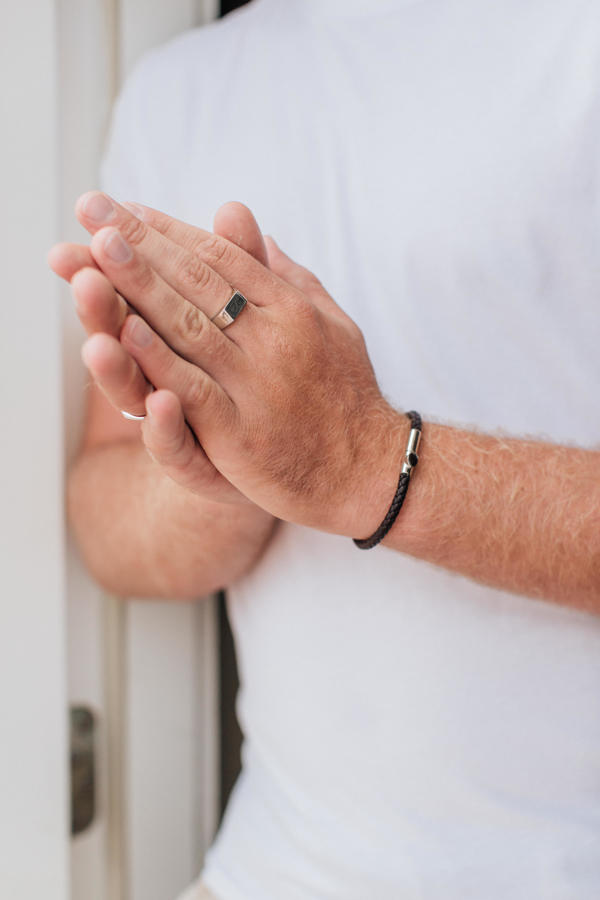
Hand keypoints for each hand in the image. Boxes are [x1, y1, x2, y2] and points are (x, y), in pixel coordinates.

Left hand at [75, 196, 405, 536]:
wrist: (371, 471)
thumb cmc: (346, 395)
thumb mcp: (327, 322)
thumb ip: (281, 273)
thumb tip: (241, 222)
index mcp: (293, 308)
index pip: (222, 257)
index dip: (170, 230)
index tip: (124, 209)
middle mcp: (276, 339)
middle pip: (199, 281)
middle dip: (140, 243)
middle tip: (93, 210)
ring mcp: (258, 386)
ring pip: (189, 328)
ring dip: (138, 289)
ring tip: (95, 253)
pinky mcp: (242, 435)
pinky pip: (195, 392)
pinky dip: (159, 362)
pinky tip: (124, 335)